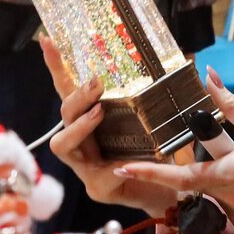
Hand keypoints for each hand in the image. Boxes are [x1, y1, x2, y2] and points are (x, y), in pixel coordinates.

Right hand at [41, 40, 181, 214]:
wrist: (173, 193)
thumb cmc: (163, 154)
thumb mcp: (164, 120)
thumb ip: (166, 94)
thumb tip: (186, 57)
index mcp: (94, 122)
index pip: (70, 91)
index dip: (57, 67)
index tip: (47, 40)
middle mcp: (84, 143)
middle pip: (63, 115)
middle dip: (77, 96)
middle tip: (96, 83)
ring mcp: (86, 168)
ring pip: (62, 144)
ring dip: (79, 127)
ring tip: (98, 114)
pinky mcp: (99, 189)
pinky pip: (98, 174)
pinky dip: (111, 166)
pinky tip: (124, 165)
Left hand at [112, 70, 233, 230]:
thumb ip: (229, 104)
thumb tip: (208, 75)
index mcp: (233, 173)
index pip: (181, 176)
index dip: (149, 173)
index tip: (123, 168)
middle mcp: (231, 200)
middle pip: (201, 177)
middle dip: (213, 160)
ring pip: (214, 190)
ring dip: (225, 176)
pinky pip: (227, 205)